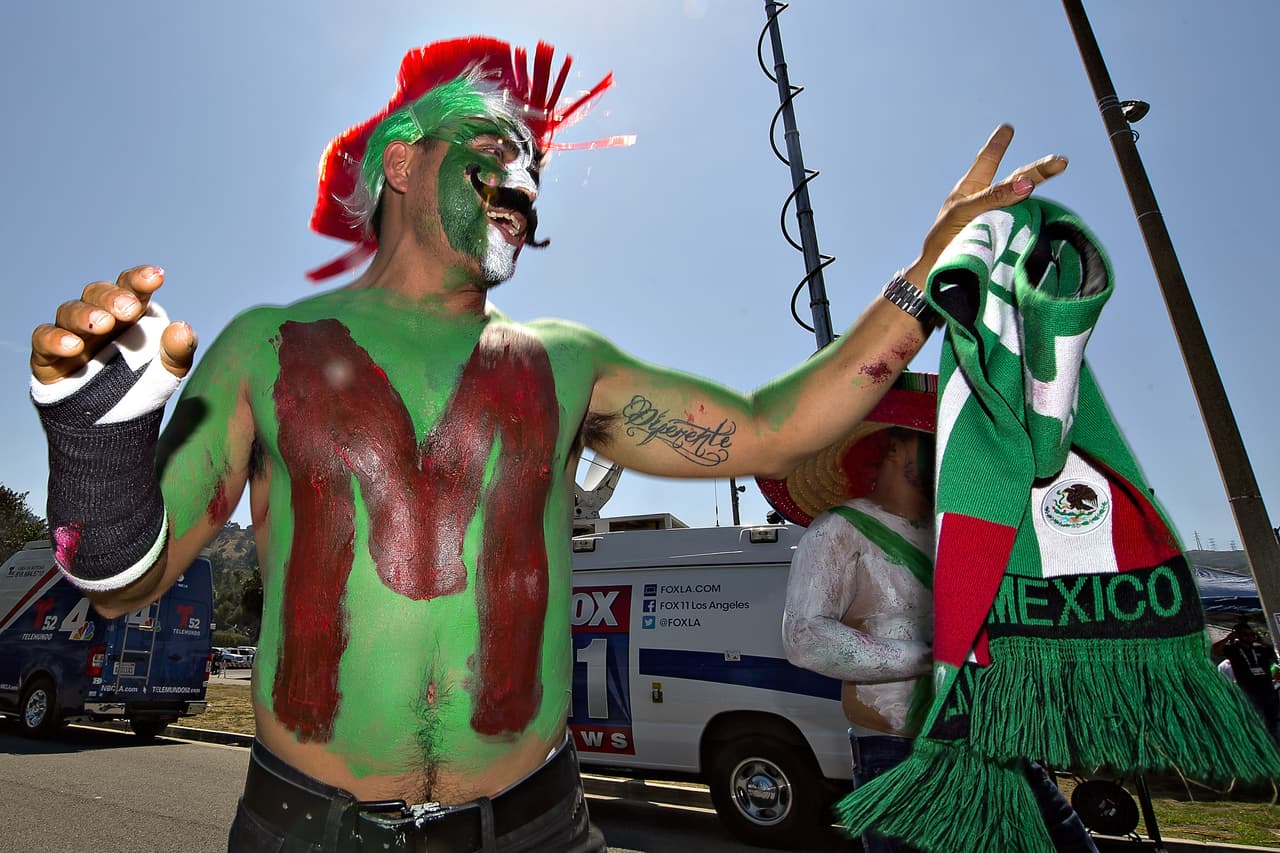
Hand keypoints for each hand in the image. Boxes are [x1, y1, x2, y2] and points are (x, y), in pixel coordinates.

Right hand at [30, 266, 196, 383]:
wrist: (113, 419)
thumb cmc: (141, 383)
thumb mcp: (168, 370)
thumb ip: (178, 351)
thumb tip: (182, 328)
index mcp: (127, 313)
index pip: (130, 288)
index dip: (140, 279)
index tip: (156, 276)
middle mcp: (97, 317)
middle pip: (97, 293)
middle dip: (112, 298)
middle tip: (129, 309)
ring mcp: (71, 334)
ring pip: (70, 312)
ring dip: (86, 316)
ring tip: (102, 325)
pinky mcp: (47, 356)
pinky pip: (44, 339)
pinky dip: (56, 339)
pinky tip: (73, 346)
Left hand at [903, 124, 1067, 284]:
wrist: (938, 275)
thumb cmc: (943, 239)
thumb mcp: (964, 212)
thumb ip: (994, 197)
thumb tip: (1027, 184)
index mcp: (970, 190)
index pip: (987, 161)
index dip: (997, 145)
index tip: (1007, 128)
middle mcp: (986, 202)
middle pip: (1015, 181)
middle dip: (1037, 170)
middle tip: (1061, 161)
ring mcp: (996, 219)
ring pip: (1022, 203)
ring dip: (1038, 191)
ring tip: (1057, 171)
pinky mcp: (1004, 238)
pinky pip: (1023, 225)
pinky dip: (1035, 219)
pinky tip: (1047, 212)